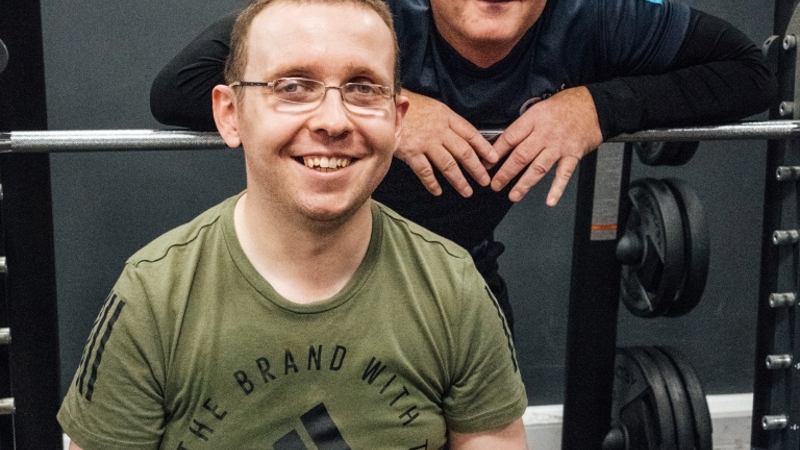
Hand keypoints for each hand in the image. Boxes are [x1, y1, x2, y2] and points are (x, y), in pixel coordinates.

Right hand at [395, 90, 497, 196]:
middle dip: (476, 168)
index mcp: (446, 116)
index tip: (493, 159)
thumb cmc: (407, 106)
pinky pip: (425, 171)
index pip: (471, 133)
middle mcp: (439, 130)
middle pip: (463, 152)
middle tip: (484, 180)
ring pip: (448, 164)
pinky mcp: (410, 152)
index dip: (484, 148)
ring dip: (459, 180)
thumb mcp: (432, 107)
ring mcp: (425, 142)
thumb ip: (446, 122)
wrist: (383, 104)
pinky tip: (437, 191)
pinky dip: (432, 183)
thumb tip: (462, 137)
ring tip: (467, 191)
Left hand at [490, 86, 603, 204]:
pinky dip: (557, 188)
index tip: (486, 164)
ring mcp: (559, 145)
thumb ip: (525, 126)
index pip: (510, 138)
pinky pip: (563, 174)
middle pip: (520, 156)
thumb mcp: (540, 108)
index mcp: (534, 120)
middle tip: (495, 185)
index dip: (495, 153)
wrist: (595, 105)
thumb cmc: (566, 105)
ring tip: (513, 195)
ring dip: (524, 183)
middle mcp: (545, 133)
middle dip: (505, 173)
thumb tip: (504, 142)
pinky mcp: (573, 154)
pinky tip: (550, 200)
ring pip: (538, 167)